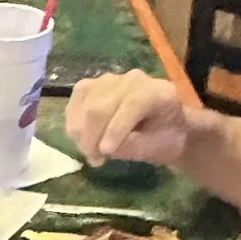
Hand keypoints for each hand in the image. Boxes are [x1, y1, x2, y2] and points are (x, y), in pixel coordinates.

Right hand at [66, 69, 196, 168]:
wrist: (166, 128)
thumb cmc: (166, 140)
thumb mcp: (157, 149)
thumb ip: (134, 147)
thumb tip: (103, 148)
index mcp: (158, 92)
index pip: (132, 104)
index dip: (116, 128)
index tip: (105, 153)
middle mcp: (133, 80)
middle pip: (101, 103)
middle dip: (92, 135)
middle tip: (94, 160)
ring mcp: (111, 80)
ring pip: (85, 100)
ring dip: (80, 131)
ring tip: (90, 152)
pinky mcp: (94, 85)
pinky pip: (76, 100)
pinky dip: (74, 122)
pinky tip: (81, 139)